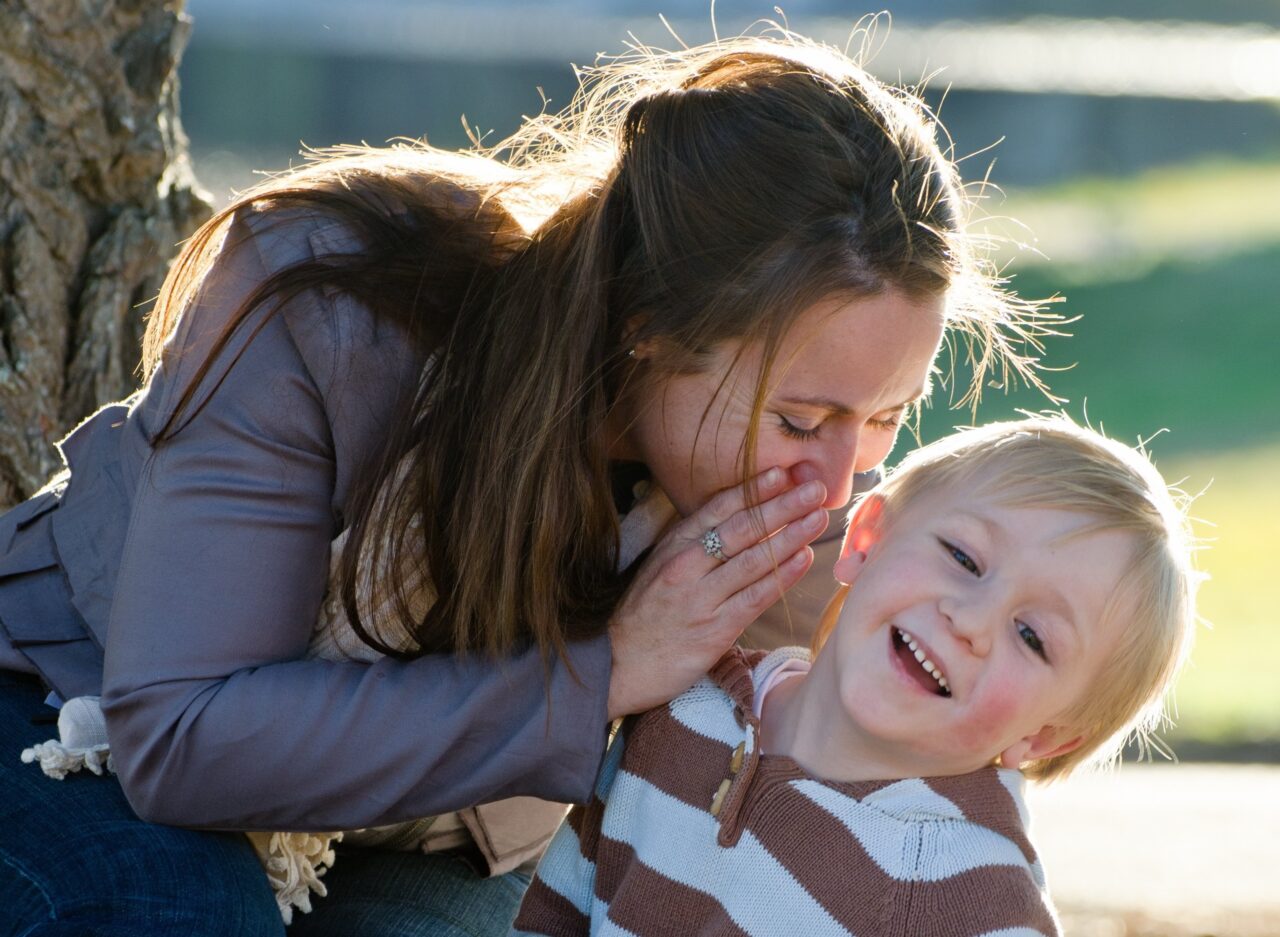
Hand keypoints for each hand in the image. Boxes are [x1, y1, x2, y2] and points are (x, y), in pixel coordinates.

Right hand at [606, 468, 828, 718]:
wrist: (618, 663)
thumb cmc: (643, 615)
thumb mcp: (658, 567)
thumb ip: (692, 545)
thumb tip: (733, 521)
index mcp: (673, 545)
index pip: (718, 509)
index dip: (753, 489)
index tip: (782, 473)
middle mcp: (687, 565)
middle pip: (742, 528)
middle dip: (782, 506)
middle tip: (815, 489)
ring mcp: (701, 596)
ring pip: (753, 559)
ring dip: (790, 536)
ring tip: (818, 518)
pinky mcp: (715, 628)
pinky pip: (755, 596)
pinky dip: (781, 575)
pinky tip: (803, 559)